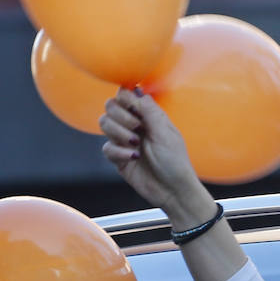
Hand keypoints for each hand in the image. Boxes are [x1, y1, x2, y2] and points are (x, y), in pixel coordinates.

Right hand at [100, 88, 210, 228]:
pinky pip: (107, 147)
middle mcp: (134, 125)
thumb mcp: (165, 132)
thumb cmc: (175, 161)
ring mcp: (125, 140)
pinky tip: (133, 157)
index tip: (133, 108)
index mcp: (148, 116)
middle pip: (111, 106)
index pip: (126, 95)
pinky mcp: (119, 158)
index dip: (125, 98)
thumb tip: (135, 89)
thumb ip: (149, 110)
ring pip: (104, 123)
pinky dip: (118, 151)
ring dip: (118, 131)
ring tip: (135, 143)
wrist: (172, 190)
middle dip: (121, 115)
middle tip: (137, 128)